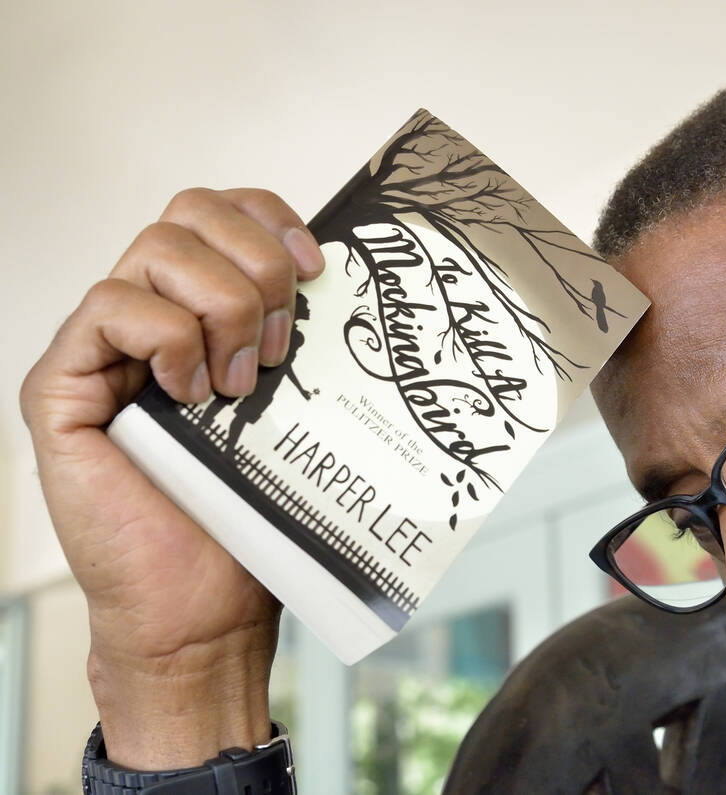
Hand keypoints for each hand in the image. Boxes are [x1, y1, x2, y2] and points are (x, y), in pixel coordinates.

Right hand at [20, 188, 324, 767]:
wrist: (204, 602)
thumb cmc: (249, 512)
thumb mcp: (294, 403)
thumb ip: (297, 332)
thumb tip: (348, 276)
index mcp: (199, 308)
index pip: (222, 209)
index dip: (272, 218)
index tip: (318, 269)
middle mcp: (146, 314)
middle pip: (189, 210)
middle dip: (257, 264)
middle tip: (285, 346)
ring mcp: (99, 346)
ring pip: (156, 248)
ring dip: (223, 309)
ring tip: (242, 385)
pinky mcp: (60, 384)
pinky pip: (110, 307)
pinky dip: (168, 339)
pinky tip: (191, 396)